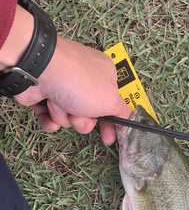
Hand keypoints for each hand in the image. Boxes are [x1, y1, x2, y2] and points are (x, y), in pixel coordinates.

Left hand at [0, 5, 130, 143]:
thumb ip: (122, 112)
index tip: (110, 138)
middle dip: (83, 121)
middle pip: (89, 115)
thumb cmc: (78, 81)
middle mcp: (84, 80)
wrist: (37, 71)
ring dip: (65, 117)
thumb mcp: (110, 100)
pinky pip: (51, 118)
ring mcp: (62, 87)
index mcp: (104, 76)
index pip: (112, 104)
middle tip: (78, 116)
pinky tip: (48, 114)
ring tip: (58, 105)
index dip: (111, 123)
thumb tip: (129, 116)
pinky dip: (50, 119)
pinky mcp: (43, 94)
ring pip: (69, 118)